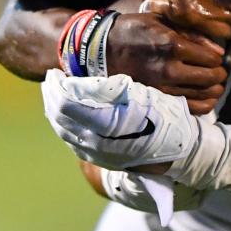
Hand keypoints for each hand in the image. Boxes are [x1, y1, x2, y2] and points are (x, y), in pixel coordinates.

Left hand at [42, 70, 198, 172]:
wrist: (178, 155)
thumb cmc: (168, 120)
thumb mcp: (146, 97)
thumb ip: (115, 89)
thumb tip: (87, 82)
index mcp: (105, 126)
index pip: (66, 105)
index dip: (57, 86)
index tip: (55, 72)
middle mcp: (94, 143)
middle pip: (57, 117)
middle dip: (51, 95)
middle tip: (51, 78)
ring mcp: (93, 153)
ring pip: (61, 129)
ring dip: (53, 109)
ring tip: (54, 92)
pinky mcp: (97, 158)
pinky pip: (70, 139)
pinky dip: (62, 122)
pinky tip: (65, 112)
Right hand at [106, 12, 226, 114]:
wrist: (105, 49)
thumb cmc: (137, 29)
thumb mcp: (165, 22)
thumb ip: (195, 35)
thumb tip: (220, 51)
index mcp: (173, 46)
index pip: (211, 59)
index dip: (218, 59)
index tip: (216, 58)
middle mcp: (170, 69)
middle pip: (210, 78)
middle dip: (219, 75)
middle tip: (219, 72)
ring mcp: (163, 87)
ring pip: (202, 95)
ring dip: (214, 91)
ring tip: (215, 85)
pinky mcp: (157, 99)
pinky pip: (188, 109)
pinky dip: (203, 106)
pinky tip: (208, 100)